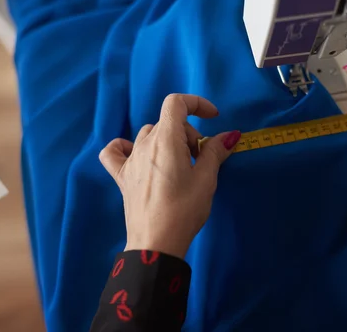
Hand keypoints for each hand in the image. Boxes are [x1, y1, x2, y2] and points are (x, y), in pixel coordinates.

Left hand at [99, 94, 240, 258]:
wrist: (156, 244)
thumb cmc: (184, 210)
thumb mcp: (206, 179)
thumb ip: (215, 151)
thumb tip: (230, 134)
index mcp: (165, 139)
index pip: (176, 103)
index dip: (197, 104)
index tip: (213, 117)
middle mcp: (144, 144)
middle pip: (168, 123)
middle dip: (189, 134)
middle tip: (201, 159)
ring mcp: (129, 160)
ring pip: (148, 135)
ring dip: (167, 142)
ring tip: (180, 165)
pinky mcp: (121, 177)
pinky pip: (115, 152)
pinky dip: (125, 147)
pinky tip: (137, 157)